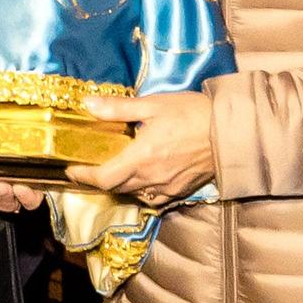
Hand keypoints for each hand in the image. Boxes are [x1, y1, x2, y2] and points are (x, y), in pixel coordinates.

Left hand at [63, 91, 213, 205]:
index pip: (104, 178)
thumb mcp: (153, 105)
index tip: (71, 169)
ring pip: (134, 194)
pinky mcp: (180, 191)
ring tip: (113, 169)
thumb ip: (119, 108)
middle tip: (89, 166)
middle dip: (99, 180)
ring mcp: (167, 187)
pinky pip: (153, 198)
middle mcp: (151, 178)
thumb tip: (87, 105)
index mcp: (141, 157)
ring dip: (120, 185)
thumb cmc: (192, 114)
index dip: (83, 177)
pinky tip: (142, 177)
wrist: (231, 132)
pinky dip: (141, 191)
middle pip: (116, 188)